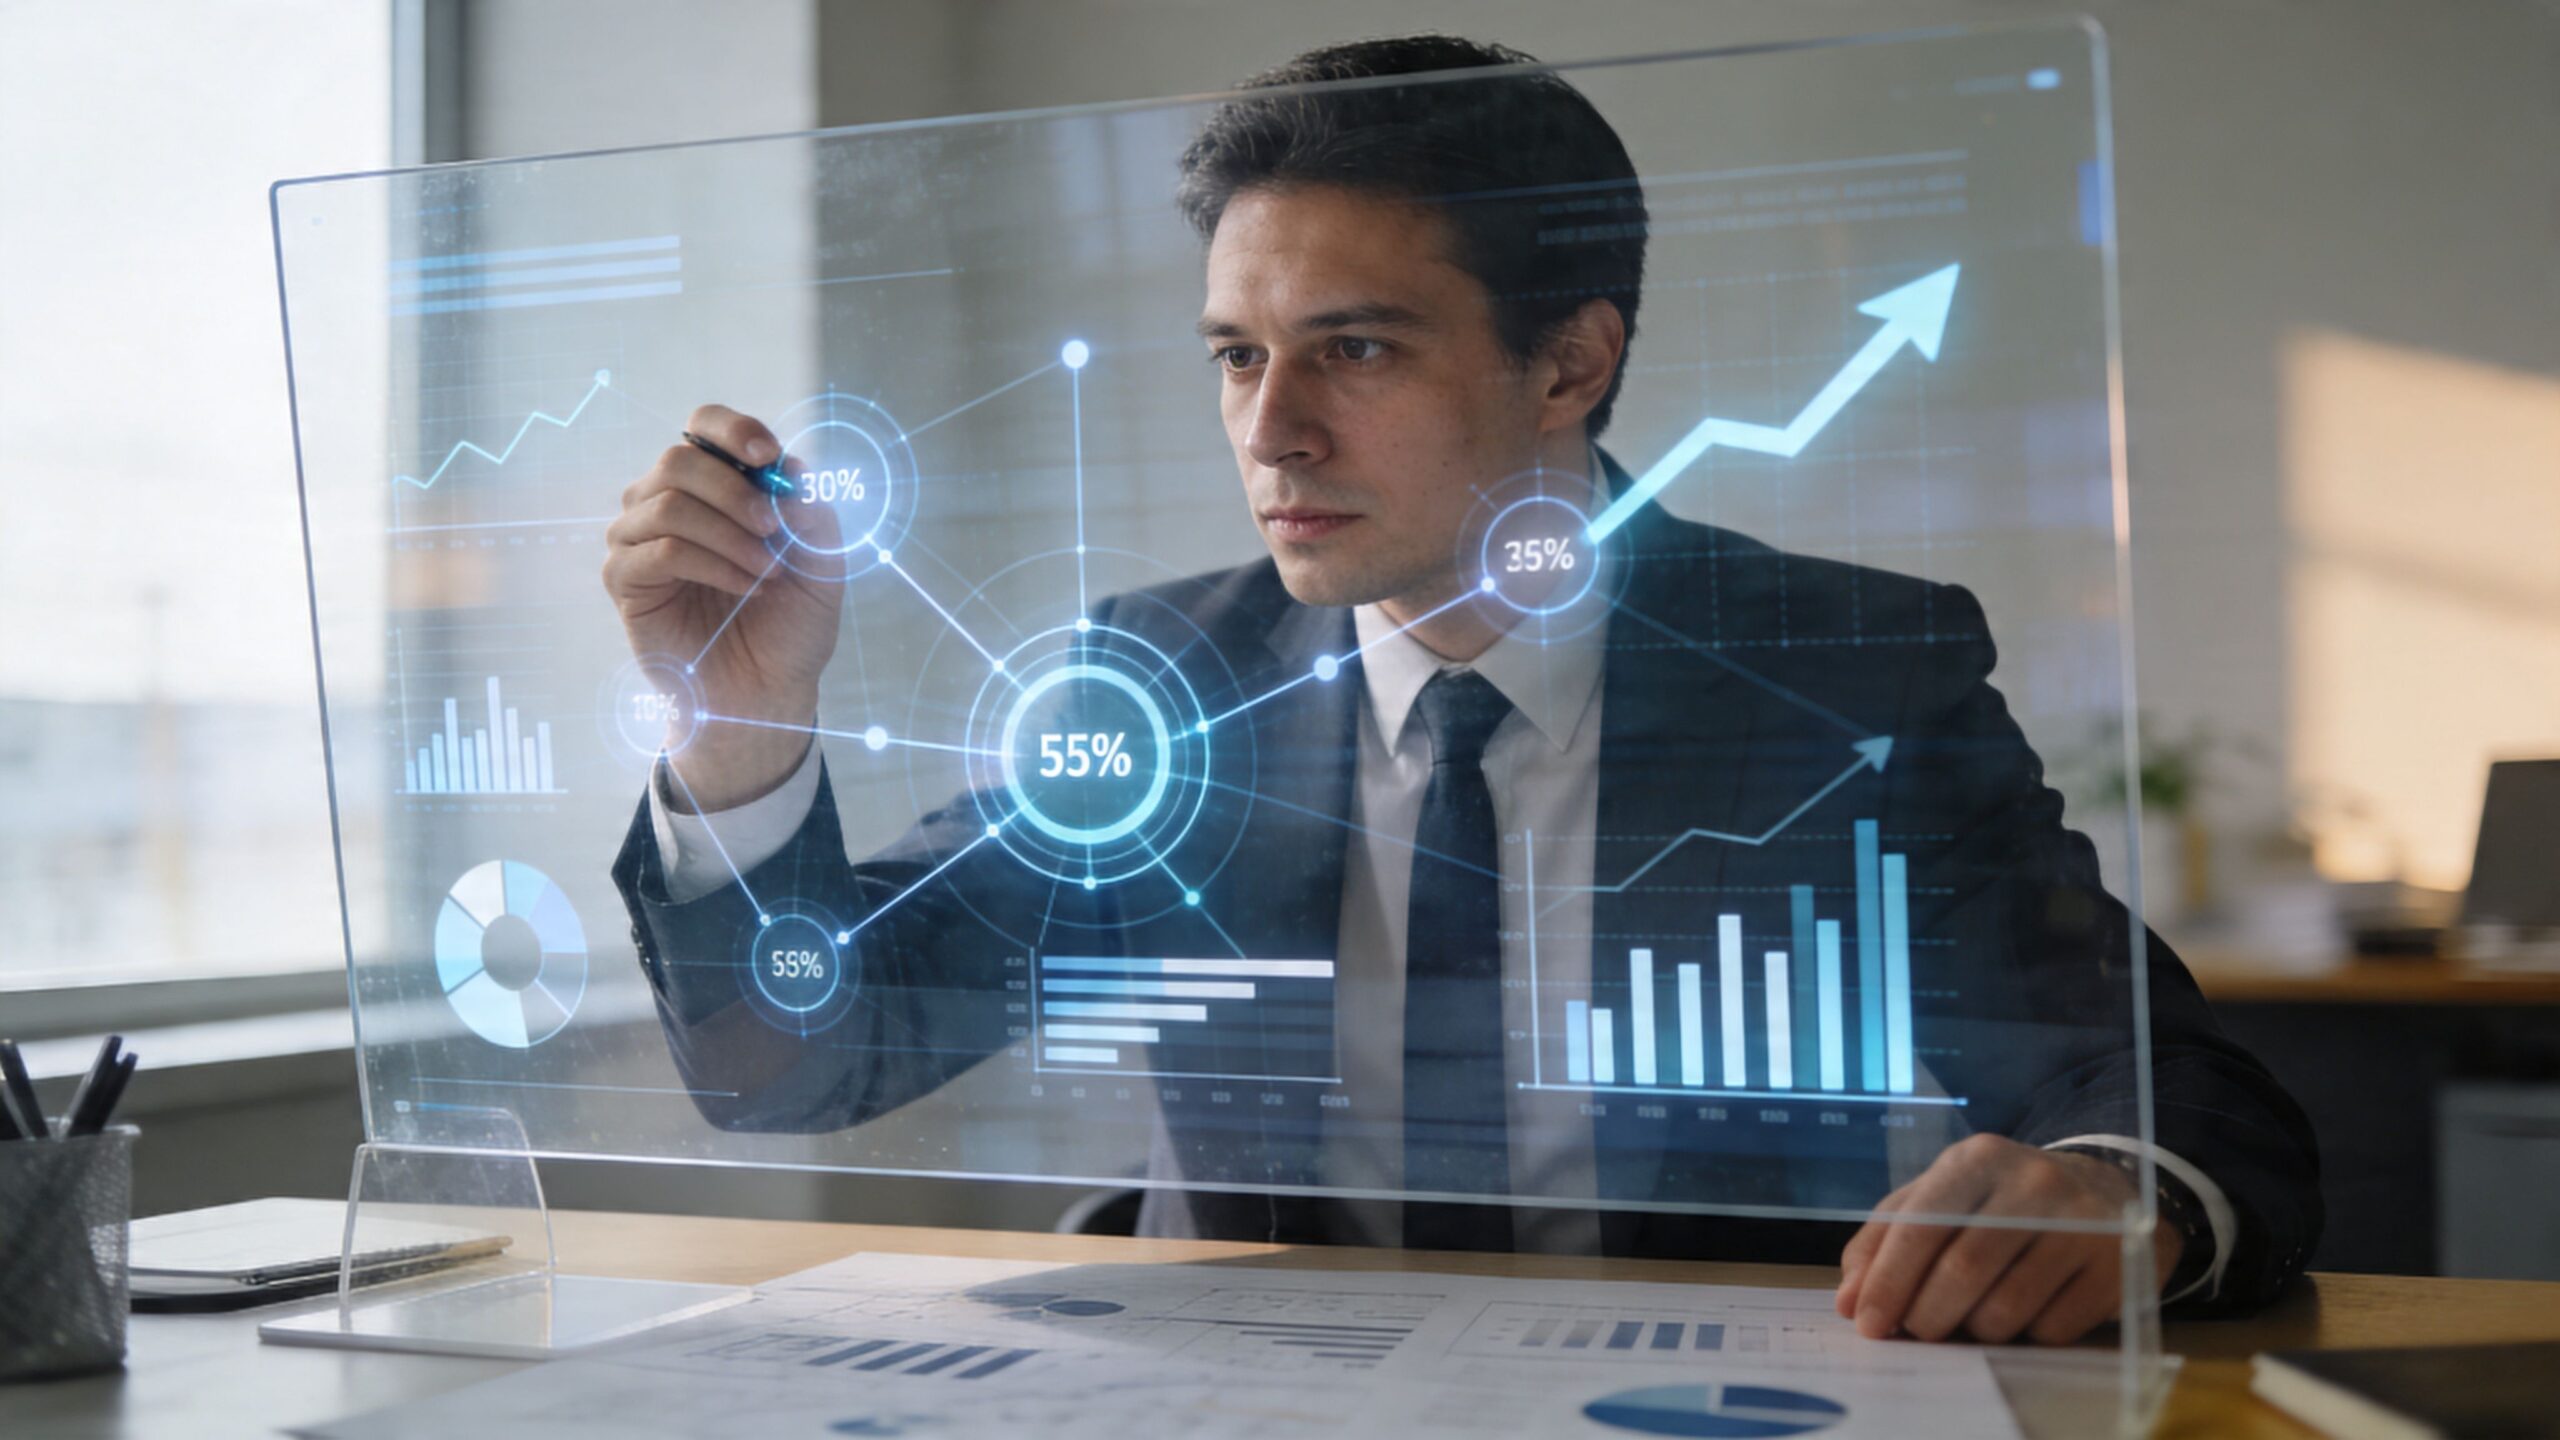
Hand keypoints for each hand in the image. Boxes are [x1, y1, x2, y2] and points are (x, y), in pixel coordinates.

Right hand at [603, 404, 843, 810]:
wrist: (768, 691)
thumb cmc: (790, 624)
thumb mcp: (824, 564)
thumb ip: (815, 516)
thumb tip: (795, 471)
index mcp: (713, 484)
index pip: (704, 426)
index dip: (733, 429)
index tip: (768, 455)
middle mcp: (666, 500)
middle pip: (679, 460)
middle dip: (735, 490)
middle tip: (775, 528)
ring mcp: (638, 538)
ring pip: (669, 504)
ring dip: (729, 535)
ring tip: (767, 572)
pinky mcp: (625, 579)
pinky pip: (661, 550)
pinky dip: (711, 564)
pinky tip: (744, 587)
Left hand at [1834, 1133, 2179, 1345]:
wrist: (2104, 1189)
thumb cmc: (2001, 1200)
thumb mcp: (1939, 1197)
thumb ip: (1884, 1240)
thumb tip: (1850, 1300)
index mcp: (1978, 1159)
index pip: (1921, 1228)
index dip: (1888, 1282)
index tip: (1867, 1324)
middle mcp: (2034, 1184)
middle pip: (1962, 1273)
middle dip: (1927, 1317)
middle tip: (1918, 1332)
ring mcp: (2083, 1224)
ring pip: (2006, 1310)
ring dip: (1974, 1332)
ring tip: (1971, 1319)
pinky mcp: (2117, 1267)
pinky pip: (2051, 1330)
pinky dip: (2024, 1337)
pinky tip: (2025, 1314)